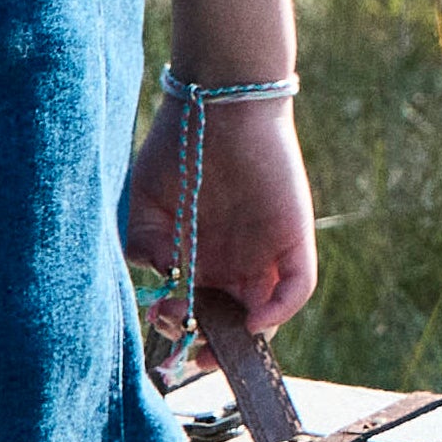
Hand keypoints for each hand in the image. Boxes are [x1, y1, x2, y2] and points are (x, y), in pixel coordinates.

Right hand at [126, 93, 318, 349]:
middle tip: (188, 341)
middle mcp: (235, 259)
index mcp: (201, 254)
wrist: (217, 100)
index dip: (183, 327)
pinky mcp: (294, 238)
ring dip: (243, 336)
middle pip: (232, 320)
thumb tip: (166, 283)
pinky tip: (252, 320)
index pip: (200, 309)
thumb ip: (145, 244)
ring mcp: (267, 251)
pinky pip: (297, 286)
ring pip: (266, 313)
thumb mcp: (145, 200)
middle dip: (211, 342)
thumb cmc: (178, 144)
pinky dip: (279, 310)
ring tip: (214, 340)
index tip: (162, 326)